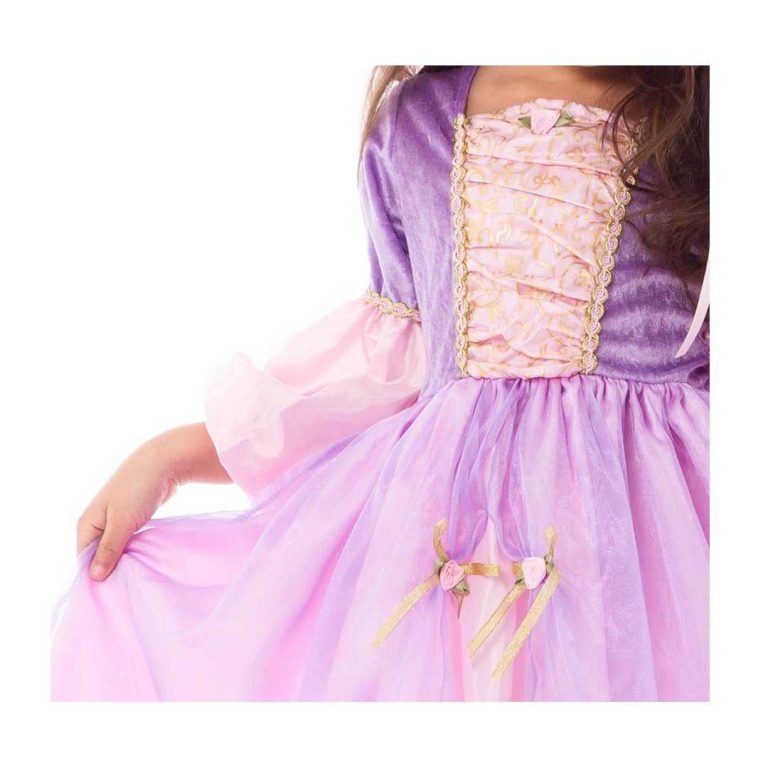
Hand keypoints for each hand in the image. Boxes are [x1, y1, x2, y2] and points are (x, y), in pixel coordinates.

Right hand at [77, 435, 178, 580]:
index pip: (83, 561)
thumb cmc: (138, 490)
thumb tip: (94, 578)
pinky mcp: (130, 520)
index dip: (94, 579)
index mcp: (87, 525)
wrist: (162, 463)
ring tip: (132, 583)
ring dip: (122, 563)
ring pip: (114, 551)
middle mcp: (96, 525)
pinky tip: (141, 565)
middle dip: (109, 573)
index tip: (106, 598)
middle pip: (97, 557)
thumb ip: (109, 549)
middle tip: (122, 594)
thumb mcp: (122, 522)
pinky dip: (132, 553)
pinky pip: (127, 543)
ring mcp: (113, 522)